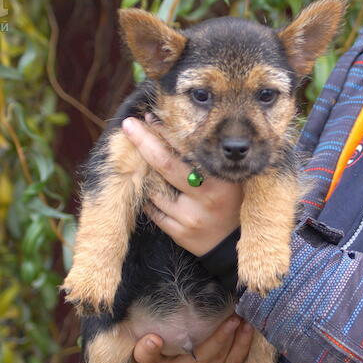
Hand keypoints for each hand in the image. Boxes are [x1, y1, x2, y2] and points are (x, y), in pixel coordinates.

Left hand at [122, 116, 242, 256]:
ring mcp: (191, 217)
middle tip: (129, 125)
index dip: (165, 131)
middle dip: (144, 141)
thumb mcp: (228, 178)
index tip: (150, 116)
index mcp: (221, 178)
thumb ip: (206, 158)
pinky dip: (148, 199)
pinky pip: (153, 212)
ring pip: (155, 189)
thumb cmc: (232, 203)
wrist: (233, 245)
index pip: (187, 148)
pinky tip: (147, 189)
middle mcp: (206, 197)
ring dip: (144, 173)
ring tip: (139, 160)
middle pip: (166, 164)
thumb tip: (174, 128)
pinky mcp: (180, 234)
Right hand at [133, 315, 253, 362]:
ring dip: (236, 340)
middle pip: (203, 359)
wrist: (182, 361)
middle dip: (219, 338)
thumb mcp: (150, 346)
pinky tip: (247, 329)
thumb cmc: (166, 348)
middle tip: (230, 317)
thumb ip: (146, 347)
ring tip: (242, 320)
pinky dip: (244, 345)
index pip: (155, 361)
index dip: (153, 351)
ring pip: (224, 362)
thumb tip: (152, 338)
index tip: (155, 337)